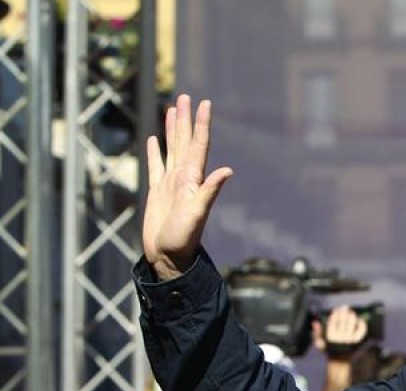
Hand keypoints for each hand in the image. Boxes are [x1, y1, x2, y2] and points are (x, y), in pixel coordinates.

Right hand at [143, 94, 233, 279]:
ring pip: (172, 149)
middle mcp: (184, 178)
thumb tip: (228, 171)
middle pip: (185, 141)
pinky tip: (154, 140)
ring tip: (172, 110)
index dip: (201, 124)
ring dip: (172, 130)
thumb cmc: (184, 238)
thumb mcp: (198, 213)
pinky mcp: (158, 192)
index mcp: (193, 179)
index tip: (205, 103)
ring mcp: (170, 184)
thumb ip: (210, 191)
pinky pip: (156, 166)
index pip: (199, 145)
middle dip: (185, 119)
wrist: (169, 257)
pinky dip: (155, 152)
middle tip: (186, 97)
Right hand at [312, 305, 367, 353]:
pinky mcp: (356, 341)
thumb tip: (315, 322)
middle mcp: (340, 337)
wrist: (339, 361)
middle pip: (343, 321)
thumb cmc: (329, 350)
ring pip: (351, 324)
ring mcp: (349, 339)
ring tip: (351, 312)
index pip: (333, 322)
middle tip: (345, 307)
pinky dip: (361, 324)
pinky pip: (361, 330)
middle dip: (344, 312)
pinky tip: (359, 320)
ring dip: (351, 316)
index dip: (335, 314)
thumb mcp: (319, 343)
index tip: (336, 309)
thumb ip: (317, 333)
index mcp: (330, 337)